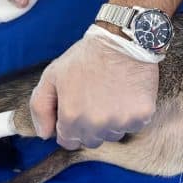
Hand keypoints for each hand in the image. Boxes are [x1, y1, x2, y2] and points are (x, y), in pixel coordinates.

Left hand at [30, 26, 159, 149]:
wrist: (123, 40)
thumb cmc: (86, 56)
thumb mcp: (52, 75)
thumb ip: (40, 107)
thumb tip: (44, 134)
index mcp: (71, 117)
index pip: (68, 142)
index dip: (70, 127)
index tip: (77, 109)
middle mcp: (96, 125)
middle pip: (91, 140)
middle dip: (90, 126)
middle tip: (95, 100)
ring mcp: (120, 122)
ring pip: (113, 135)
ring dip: (111, 122)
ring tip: (112, 96)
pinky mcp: (142, 116)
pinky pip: (134, 126)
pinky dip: (131, 115)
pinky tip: (127, 95)